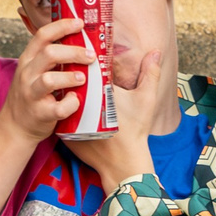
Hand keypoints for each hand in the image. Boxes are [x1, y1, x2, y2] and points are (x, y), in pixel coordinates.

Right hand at [0, 15, 92, 147]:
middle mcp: (27, 74)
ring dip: (70, 77)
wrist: (15, 126)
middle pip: (49, 53)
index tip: (80, 23)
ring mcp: (32, 94)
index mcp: (28, 59)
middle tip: (91, 56)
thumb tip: (82, 43)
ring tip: (82, 79)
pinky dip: (71, 104)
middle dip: (74, 52)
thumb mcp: (34, 71)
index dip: (62, 26)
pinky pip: (59, 108)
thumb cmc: (32, 94)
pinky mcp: (40, 113)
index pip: (43, 35)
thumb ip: (51, 58)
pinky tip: (75, 100)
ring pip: (50, 80)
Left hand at [67, 43, 162, 189]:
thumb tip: (154, 51)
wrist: (122, 164)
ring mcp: (69, 118)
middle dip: (73, 73)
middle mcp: (79, 103)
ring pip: (63, 97)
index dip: (86, 59)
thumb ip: (151, 74)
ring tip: (72, 86)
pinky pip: (60, 113)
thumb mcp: (146, 101)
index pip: (85, 68)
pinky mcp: (64, 131)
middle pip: (71, 81)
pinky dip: (63, 108)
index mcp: (97, 91)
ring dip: (66, 90)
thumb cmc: (135, 132)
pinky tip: (68, 104)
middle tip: (79, 70)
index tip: (90, 55)